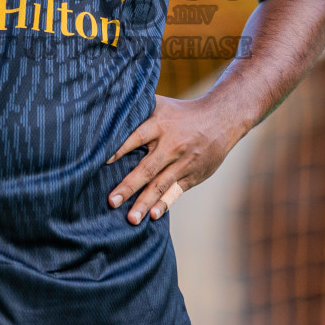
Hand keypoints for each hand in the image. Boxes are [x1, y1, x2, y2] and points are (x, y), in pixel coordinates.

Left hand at [106, 95, 247, 224]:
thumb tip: (107, 108)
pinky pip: (176, 191)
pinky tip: (153, 215)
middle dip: (128, 186)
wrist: (222, 119)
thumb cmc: (182, 112)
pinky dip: (165, 203)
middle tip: (111, 201)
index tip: (102, 162)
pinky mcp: (192, 175)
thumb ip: (138, 109)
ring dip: (145, 202)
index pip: (137, 137)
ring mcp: (183, 162)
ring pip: (161, 184)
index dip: (119, 149)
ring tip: (130, 219)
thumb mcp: (161, 104)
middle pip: (147, 167)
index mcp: (160, 124)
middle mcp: (171, 145)